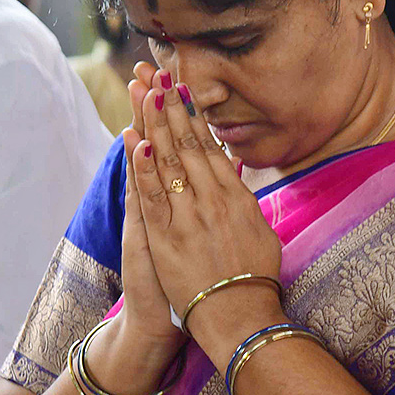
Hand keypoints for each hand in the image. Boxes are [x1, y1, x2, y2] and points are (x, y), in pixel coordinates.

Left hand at [127, 67, 283, 355]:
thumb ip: (244, 201)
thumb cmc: (253, 279)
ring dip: (155, 125)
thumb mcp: (259, 233)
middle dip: (172, 108)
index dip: (195, 117)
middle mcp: (213, 200)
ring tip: (146, 94)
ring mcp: (188, 217)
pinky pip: (151, 195)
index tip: (184, 91)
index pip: (210, 148)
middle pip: (188, 145)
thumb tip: (235, 173)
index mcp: (236, 198)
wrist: (239, 317)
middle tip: (160, 76)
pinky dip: (142, 166)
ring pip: (168, 162)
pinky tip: (135, 140)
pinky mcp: (166, 237)